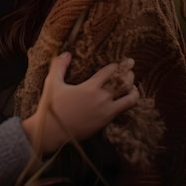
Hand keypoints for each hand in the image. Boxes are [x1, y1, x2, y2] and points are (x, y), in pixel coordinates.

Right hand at [21, 52, 138, 154]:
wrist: (52, 131)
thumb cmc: (51, 106)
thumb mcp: (52, 83)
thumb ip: (59, 66)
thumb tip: (66, 53)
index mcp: (90, 87)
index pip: (110, 71)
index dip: (117, 65)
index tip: (123, 62)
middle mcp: (101, 98)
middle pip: (124, 83)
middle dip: (130, 75)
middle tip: (131, 70)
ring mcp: (106, 111)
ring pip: (130, 99)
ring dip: (133, 91)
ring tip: (133, 87)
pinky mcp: (106, 122)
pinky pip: (124, 110)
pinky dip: (128, 103)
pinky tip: (125, 100)